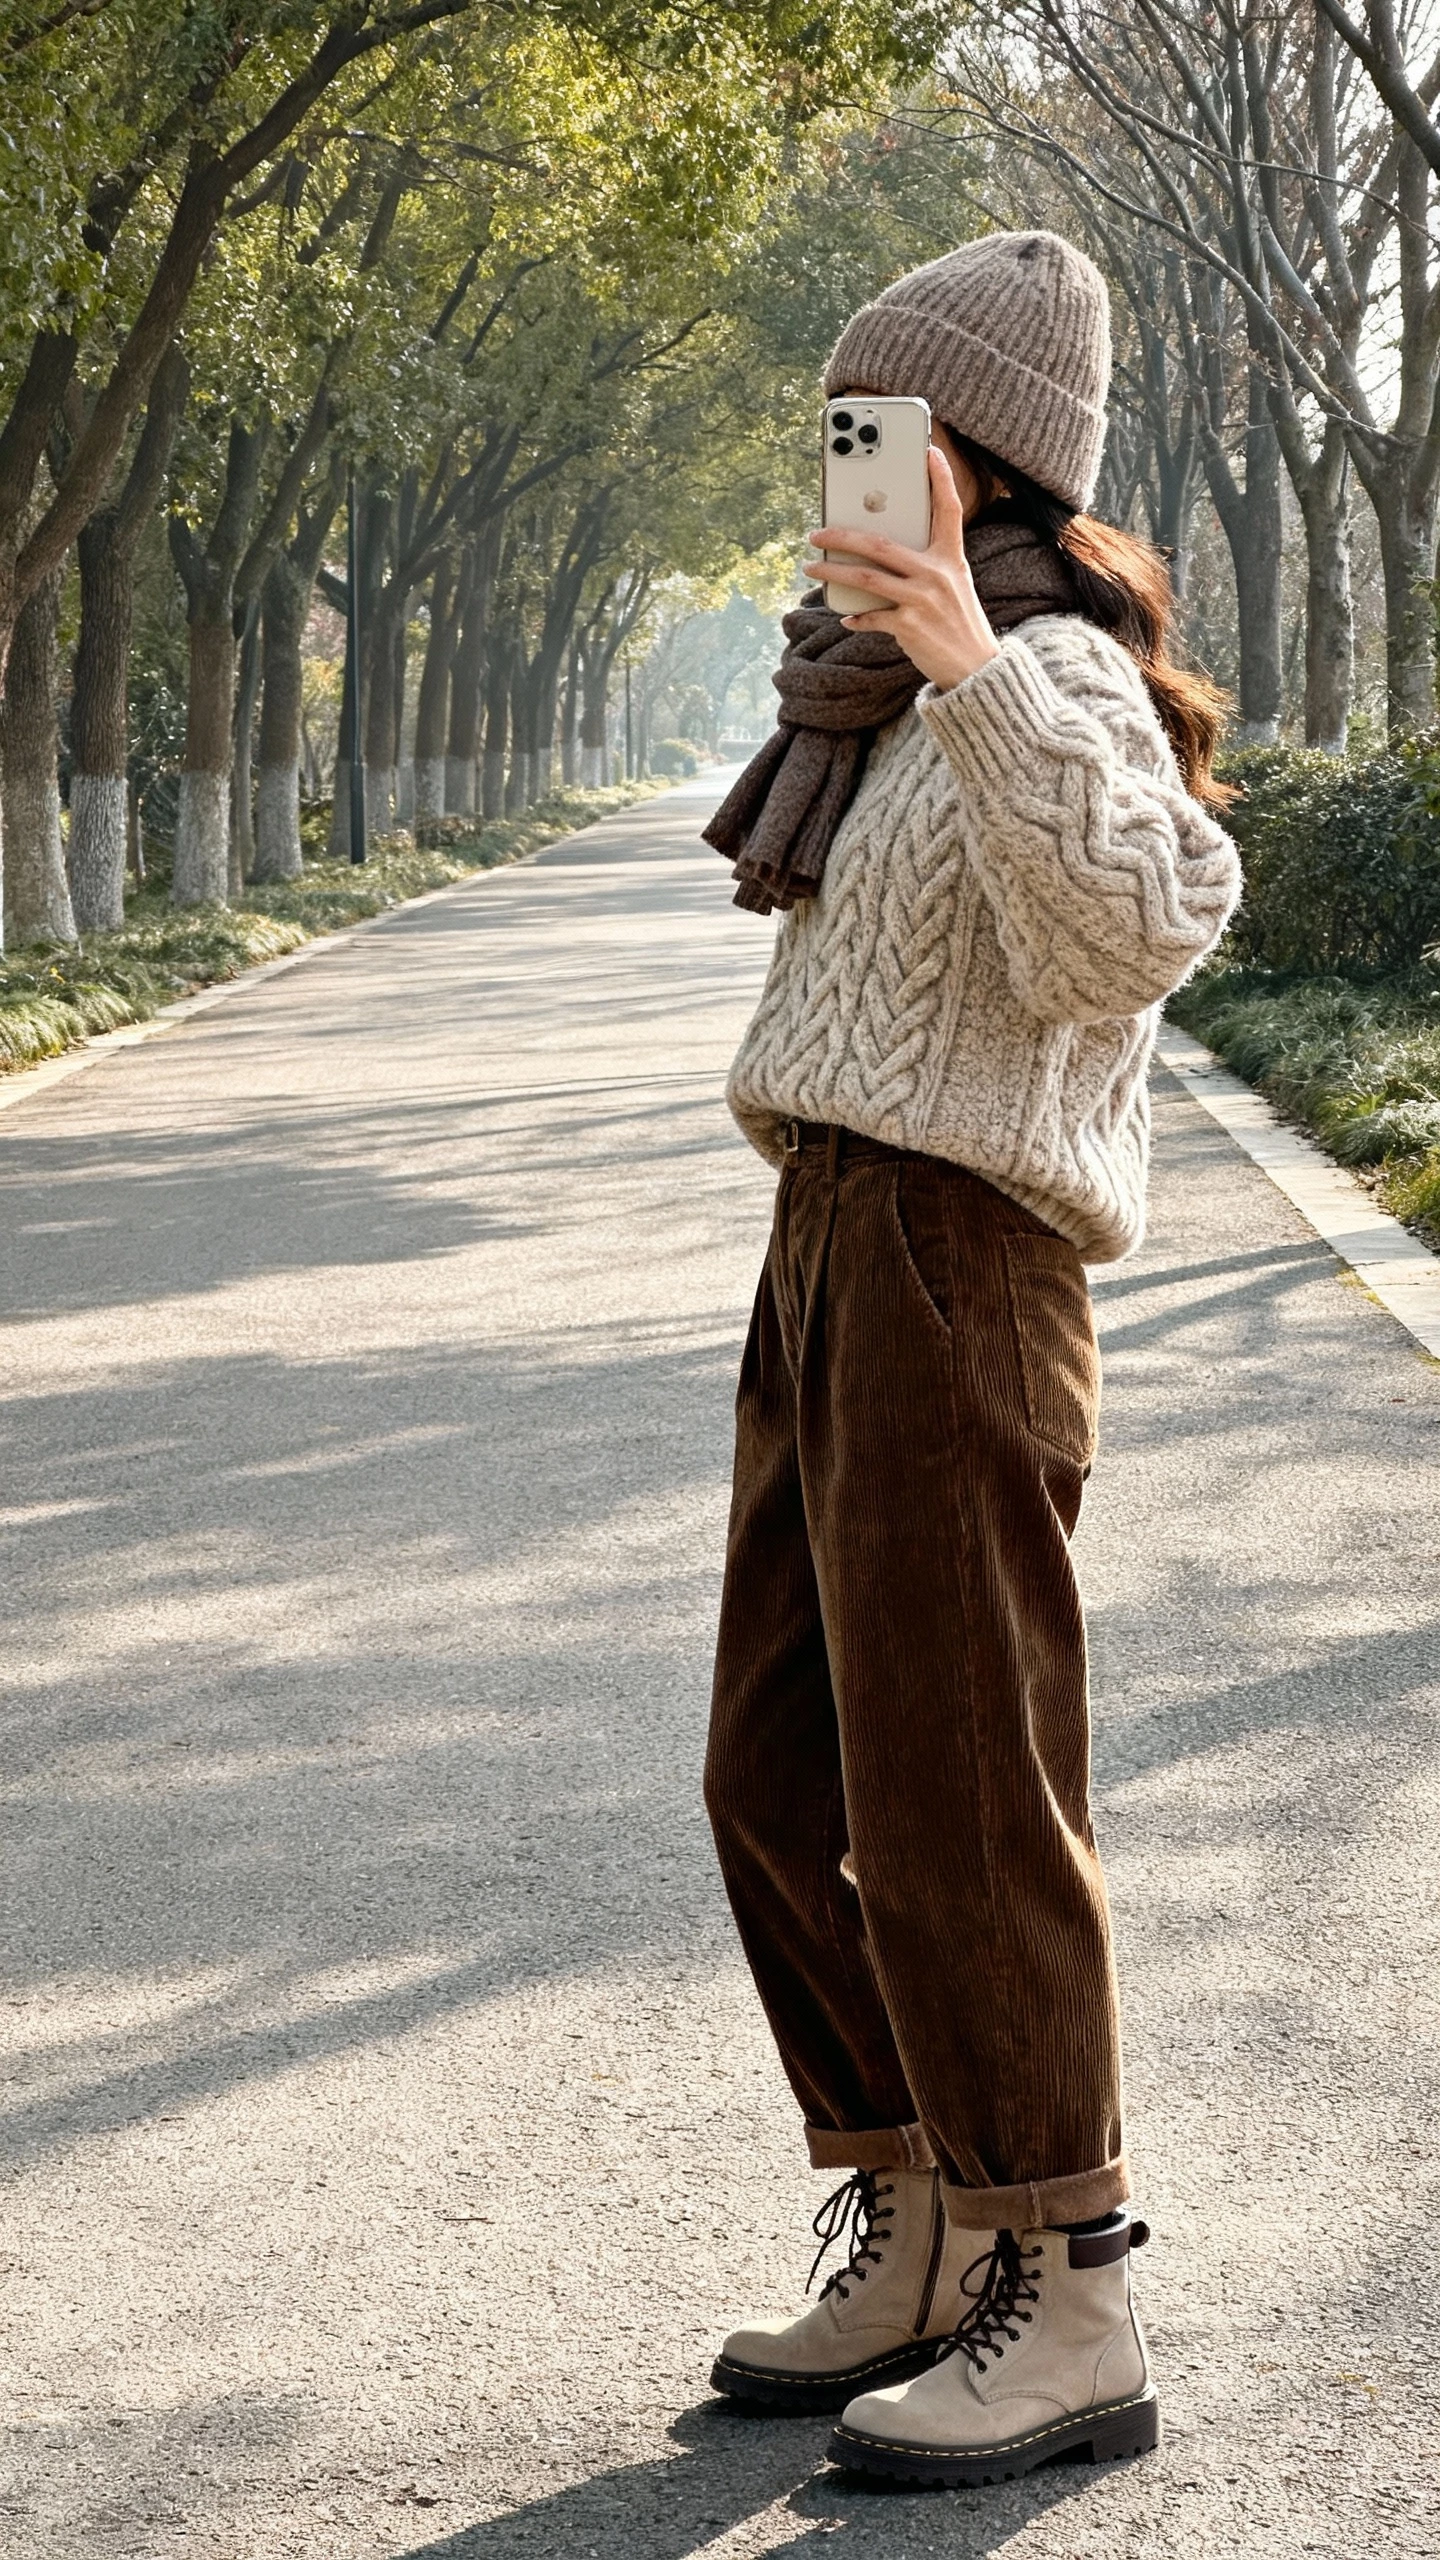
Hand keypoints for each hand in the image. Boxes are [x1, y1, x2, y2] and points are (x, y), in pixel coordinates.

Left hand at [803, 444, 1001, 691]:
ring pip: (866, 577)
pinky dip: (856, 617)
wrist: (976, 668)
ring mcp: (922, 599)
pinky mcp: (909, 626)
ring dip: (833, 571)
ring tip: (812, 567)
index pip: (949, 510)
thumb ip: (927, 566)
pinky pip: (871, 617)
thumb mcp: (954, 586)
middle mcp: (936, 574)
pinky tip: (846, 616)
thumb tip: (882, 556)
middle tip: (817, 532)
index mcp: (951, 559)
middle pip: (880, 544)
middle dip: (842, 535)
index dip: (941, 479)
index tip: (929, 451)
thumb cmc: (960, 624)